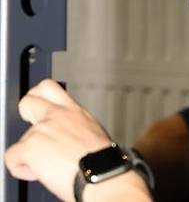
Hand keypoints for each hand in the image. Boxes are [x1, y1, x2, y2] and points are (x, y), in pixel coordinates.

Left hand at [4, 80, 146, 201]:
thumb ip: (74, 128)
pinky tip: (35, 174)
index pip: (49, 88)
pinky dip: (20, 168)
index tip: (39, 106)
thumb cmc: (101, 160)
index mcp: (73, 111)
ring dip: (28, 153)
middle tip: (31, 129)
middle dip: (25, 115)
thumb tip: (67, 139)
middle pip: (28, 100)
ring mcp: (43, 129)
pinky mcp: (31, 147)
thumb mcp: (92, 133)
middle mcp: (57, 115)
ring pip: (21, 138)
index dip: (38, 96)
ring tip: (44, 166)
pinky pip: (12, 157)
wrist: (100, 173)